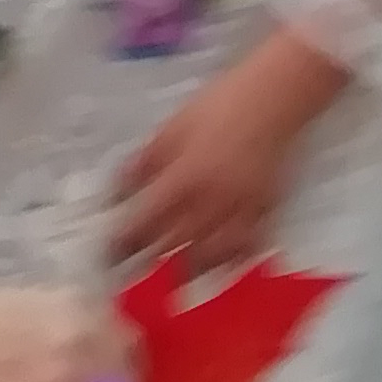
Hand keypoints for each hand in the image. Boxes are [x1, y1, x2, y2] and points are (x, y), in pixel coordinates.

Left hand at [114, 31, 343, 275]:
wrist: (273, 98)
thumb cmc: (216, 107)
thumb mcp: (170, 129)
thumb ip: (144, 164)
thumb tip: (116, 194)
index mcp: (183, 180)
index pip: (146, 223)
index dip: (124, 244)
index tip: (107, 257)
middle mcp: (211, 203)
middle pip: (175, 245)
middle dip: (150, 263)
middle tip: (131, 276)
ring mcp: (242, 210)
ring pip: (211, 255)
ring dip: (189, 271)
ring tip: (172, 282)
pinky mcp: (266, 211)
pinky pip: (247, 247)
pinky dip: (231, 262)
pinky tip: (218, 269)